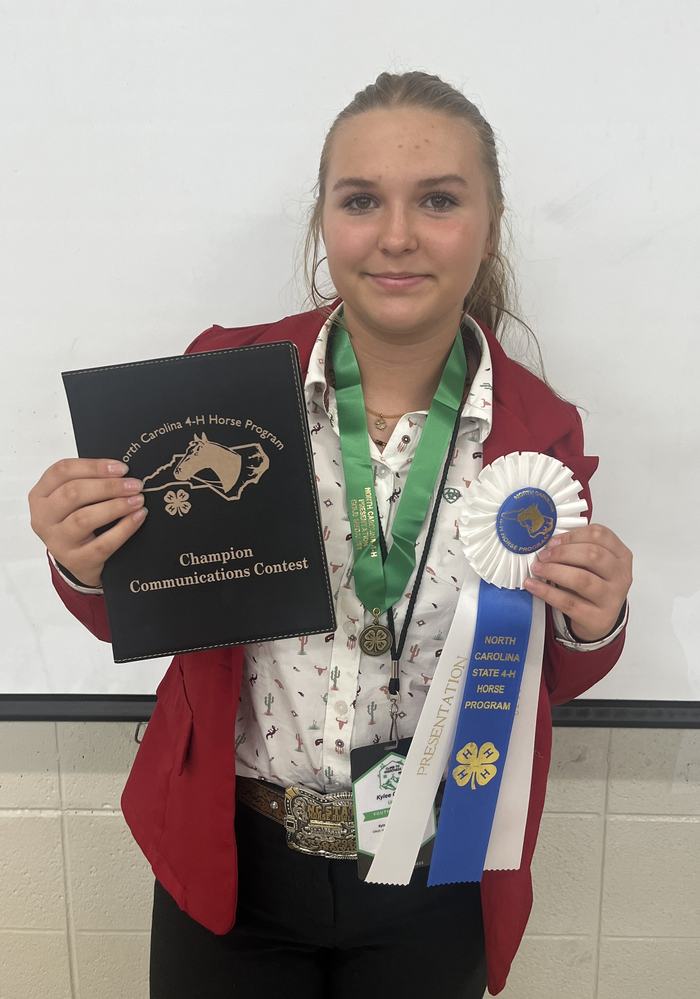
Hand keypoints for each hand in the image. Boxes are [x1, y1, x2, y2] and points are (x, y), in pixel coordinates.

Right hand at [28, 458, 147, 587]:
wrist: (78, 560)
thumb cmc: (76, 521)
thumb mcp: (72, 500)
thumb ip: (88, 482)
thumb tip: (121, 472)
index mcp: (40, 495)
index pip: (61, 471)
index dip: (93, 466)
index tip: (121, 468)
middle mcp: (43, 518)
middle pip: (73, 493)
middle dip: (108, 486)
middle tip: (134, 485)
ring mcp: (58, 541)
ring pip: (84, 518)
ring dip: (116, 506)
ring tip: (137, 500)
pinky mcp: (76, 560)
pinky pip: (103, 543)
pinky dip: (124, 528)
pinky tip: (138, 517)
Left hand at [523, 524, 631, 641]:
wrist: (598, 620)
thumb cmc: (593, 584)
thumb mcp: (592, 564)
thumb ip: (577, 549)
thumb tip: (548, 542)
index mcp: (621, 556)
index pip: (600, 535)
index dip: (572, 535)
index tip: (553, 541)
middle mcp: (621, 576)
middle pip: (593, 555)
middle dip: (562, 553)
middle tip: (543, 555)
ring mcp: (612, 598)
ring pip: (582, 579)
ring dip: (554, 571)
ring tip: (537, 569)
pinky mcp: (597, 618)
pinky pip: (568, 602)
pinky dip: (547, 592)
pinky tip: (533, 585)